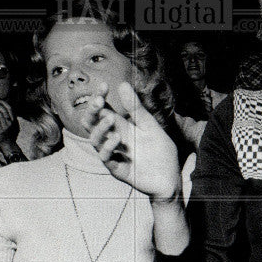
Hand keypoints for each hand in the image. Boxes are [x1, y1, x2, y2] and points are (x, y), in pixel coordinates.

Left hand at [0, 100, 18, 144]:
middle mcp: (11, 123)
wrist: (8, 144)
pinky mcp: (1, 130)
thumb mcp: (12, 125)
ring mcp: (6, 126)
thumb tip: (4, 110)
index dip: (4, 103)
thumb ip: (10, 118)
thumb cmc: (9, 135)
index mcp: (14, 120)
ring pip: (0, 115)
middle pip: (4, 110)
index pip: (10, 109)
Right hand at [86, 82, 180, 201]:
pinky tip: (117, 138)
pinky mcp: (117, 169)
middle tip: (99, 101)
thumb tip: (123, 84)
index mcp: (120, 127)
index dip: (99, 98)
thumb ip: (136, 109)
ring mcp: (113, 155)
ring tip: (110, 118)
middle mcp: (112, 139)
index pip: (102, 110)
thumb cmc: (160, 151)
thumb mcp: (150, 126)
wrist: (170, 178)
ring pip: (95, 140)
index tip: (104, 86)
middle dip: (92, 111)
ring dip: (100, 128)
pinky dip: (108, 147)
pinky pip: (105, 158)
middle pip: (91, 124)